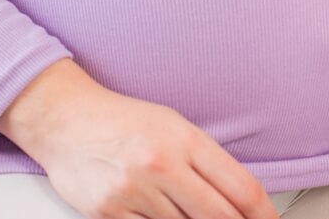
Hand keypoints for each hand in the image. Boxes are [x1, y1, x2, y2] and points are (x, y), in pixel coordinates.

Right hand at [0, 59, 278, 218]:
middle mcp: (162, 165)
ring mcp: (134, 192)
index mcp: (185, 139)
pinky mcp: (108, 213)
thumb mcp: (173, 125)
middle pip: (220, 218)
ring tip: (193, 214)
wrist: (65, 119)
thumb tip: (237, 200)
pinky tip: (166, 217)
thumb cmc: (122, 120)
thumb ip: (204, 160)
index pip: (242, 188)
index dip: (263, 215)